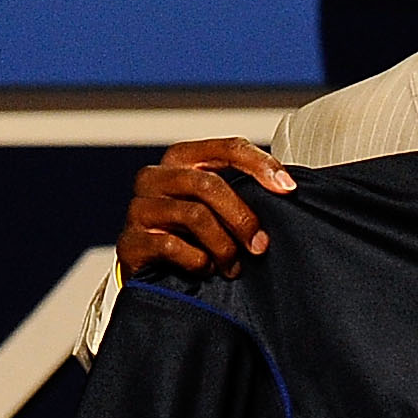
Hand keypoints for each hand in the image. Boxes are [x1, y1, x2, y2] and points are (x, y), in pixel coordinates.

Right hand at [121, 138, 293, 281]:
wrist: (149, 269)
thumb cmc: (189, 234)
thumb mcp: (214, 205)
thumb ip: (239, 190)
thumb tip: (286, 189)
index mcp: (181, 158)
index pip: (227, 148)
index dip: (261, 165)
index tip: (288, 188)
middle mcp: (155, 176)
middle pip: (208, 184)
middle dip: (241, 218)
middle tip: (259, 246)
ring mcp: (140, 207)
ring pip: (194, 216)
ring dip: (223, 246)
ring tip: (232, 267)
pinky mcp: (130, 241)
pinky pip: (172, 246)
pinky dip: (197, 262)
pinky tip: (203, 270)